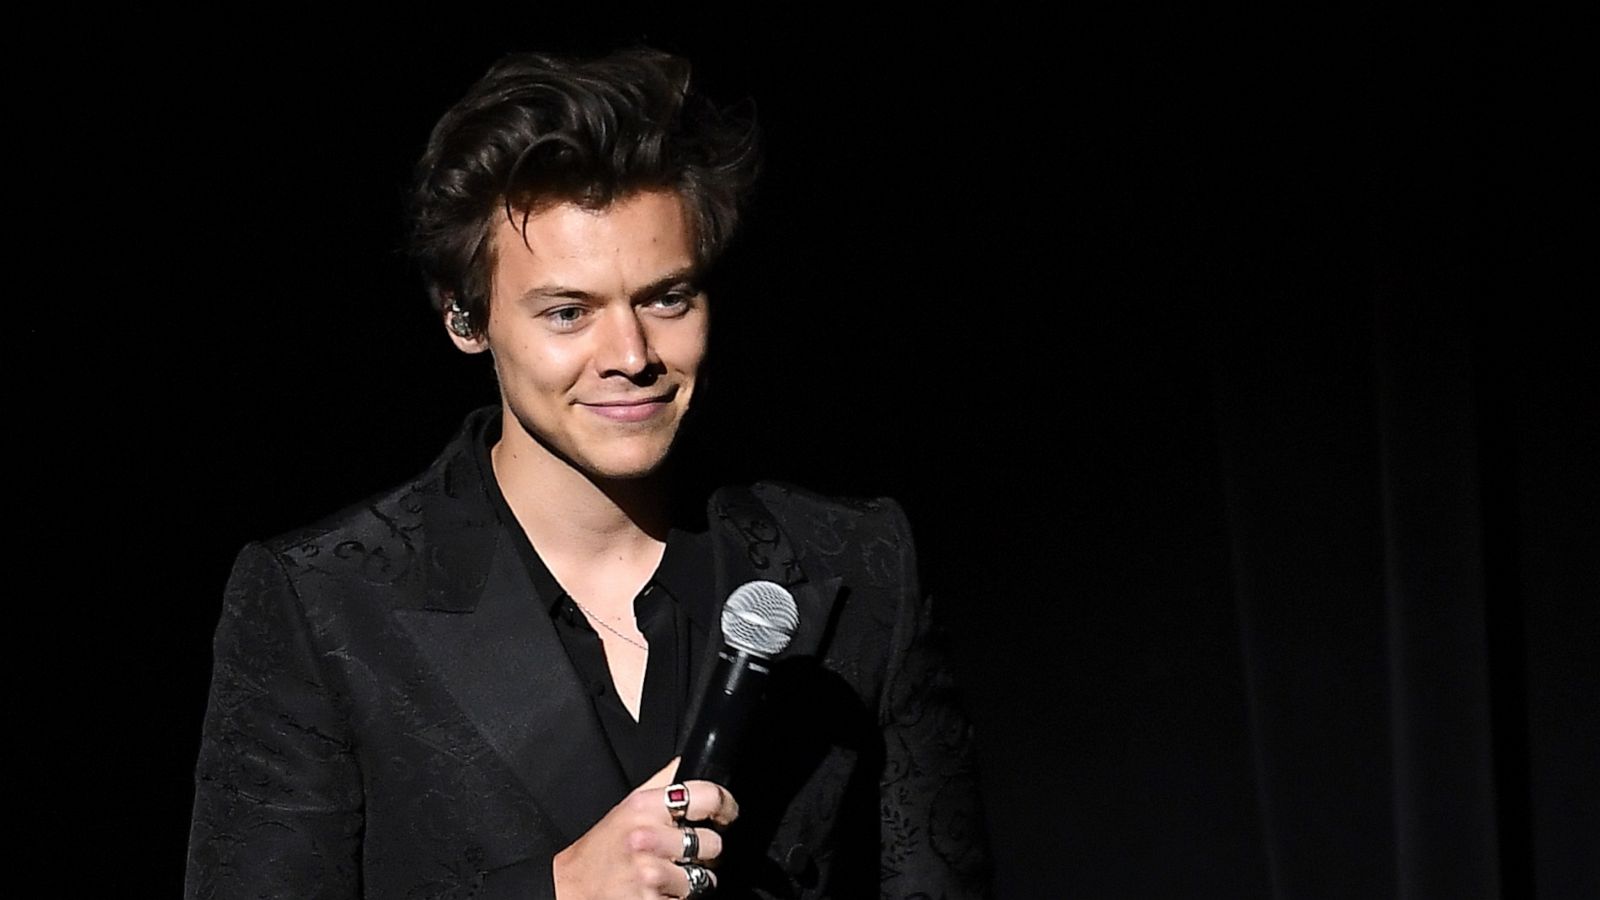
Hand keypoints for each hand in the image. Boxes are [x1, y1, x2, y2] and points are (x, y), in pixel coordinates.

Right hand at [553, 757, 738, 898]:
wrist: (571, 887)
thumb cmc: (600, 849)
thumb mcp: (628, 807)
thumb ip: (664, 784)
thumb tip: (692, 760)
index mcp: (644, 807)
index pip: (708, 796)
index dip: (726, 806)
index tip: (728, 814)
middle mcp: (648, 838)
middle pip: (712, 843)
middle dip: (704, 853)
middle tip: (682, 854)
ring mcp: (650, 874)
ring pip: (703, 879)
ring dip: (691, 881)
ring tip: (666, 876)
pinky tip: (656, 892)